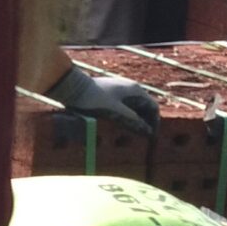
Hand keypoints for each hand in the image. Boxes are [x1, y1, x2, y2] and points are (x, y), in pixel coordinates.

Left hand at [46, 62, 160, 133]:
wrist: (72, 87)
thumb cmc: (94, 98)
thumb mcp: (115, 111)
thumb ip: (132, 120)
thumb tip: (148, 131)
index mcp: (135, 90)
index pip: (153, 107)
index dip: (154, 122)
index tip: (151, 136)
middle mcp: (130, 88)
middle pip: (144, 107)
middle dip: (146, 122)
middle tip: (143, 138)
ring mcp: (120, 90)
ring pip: (134, 108)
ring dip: (136, 120)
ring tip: (133, 135)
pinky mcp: (111, 95)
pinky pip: (124, 107)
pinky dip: (126, 117)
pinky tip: (121, 127)